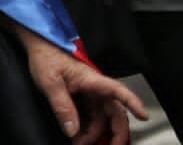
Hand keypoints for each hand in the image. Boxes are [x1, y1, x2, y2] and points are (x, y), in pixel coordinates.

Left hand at [17, 26, 147, 143]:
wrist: (38, 47)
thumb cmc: (46, 56)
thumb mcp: (50, 81)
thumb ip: (62, 105)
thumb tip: (72, 129)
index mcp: (92, 80)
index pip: (118, 91)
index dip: (133, 103)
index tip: (144, 116)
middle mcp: (95, 88)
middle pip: (115, 112)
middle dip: (117, 132)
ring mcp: (90, 94)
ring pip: (102, 118)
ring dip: (97, 134)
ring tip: (82, 144)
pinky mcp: (82, 98)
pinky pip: (91, 117)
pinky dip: (88, 129)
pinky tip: (79, 137)